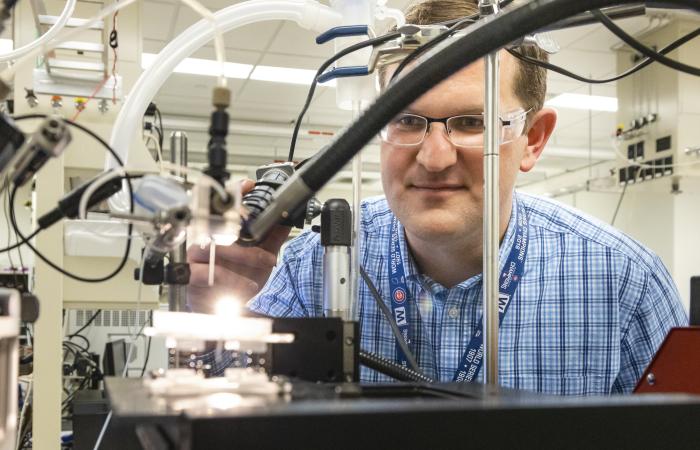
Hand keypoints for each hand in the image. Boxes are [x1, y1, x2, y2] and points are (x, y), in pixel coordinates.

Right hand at [187, 179, 290, 313]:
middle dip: (245, 234)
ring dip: (245, 257)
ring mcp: (198, 255)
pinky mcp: (192, 274)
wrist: (223, 308)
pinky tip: (246, 285)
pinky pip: (210, 272)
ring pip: (218, 247)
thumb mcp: (261, 258)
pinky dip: (232, 279)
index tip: (249, 185)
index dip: (233, 193)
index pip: (223, 206)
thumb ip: (272, 239)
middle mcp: (206, 238)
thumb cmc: (236, 280)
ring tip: (263, 266)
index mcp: (221, 231)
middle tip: (267, 250)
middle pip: (221, 225)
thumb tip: (286, 220)